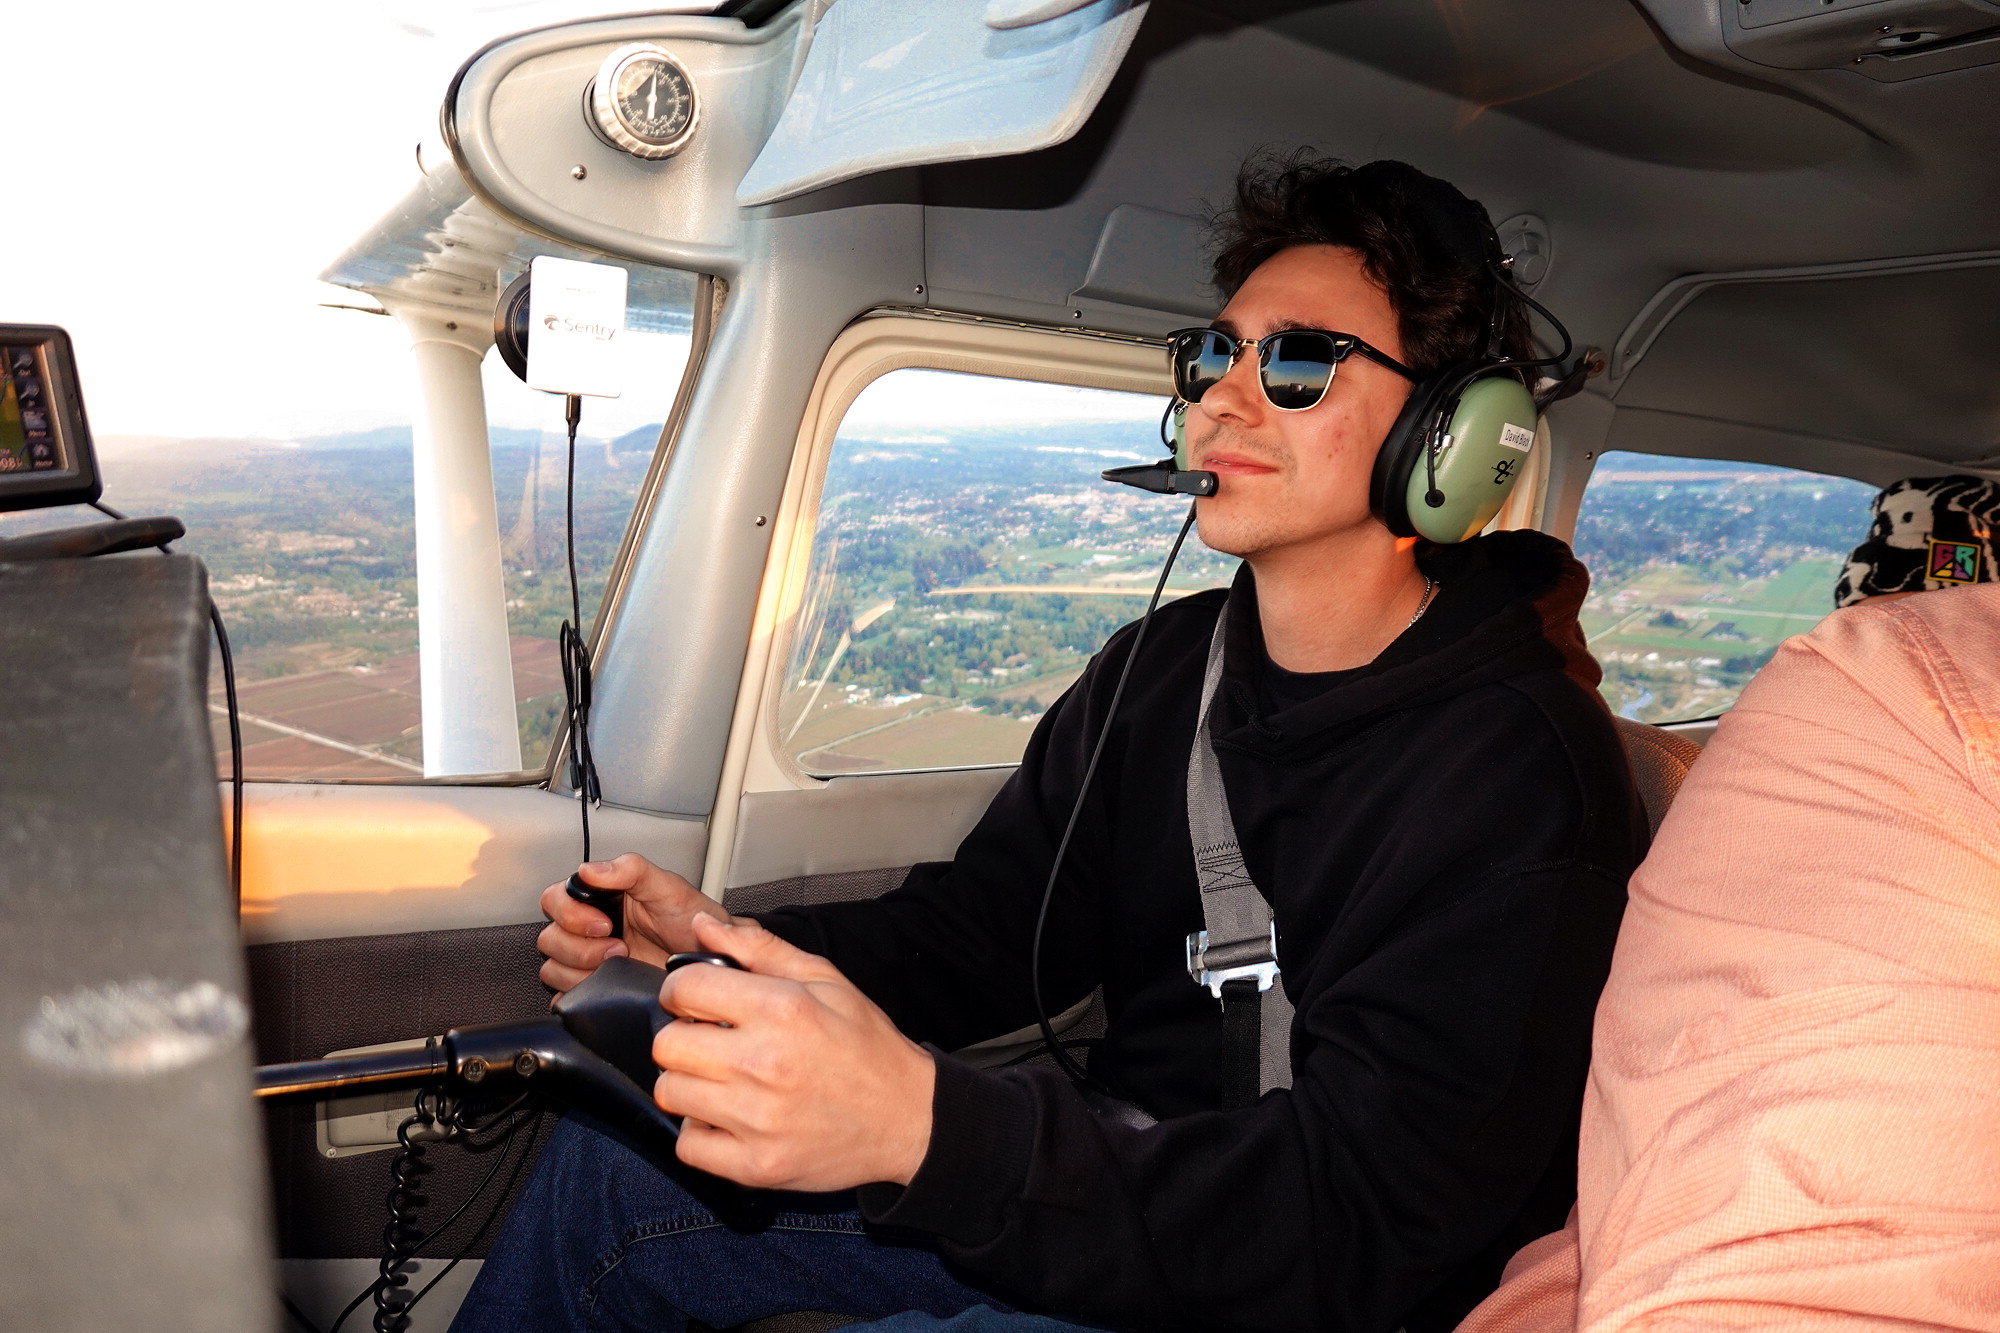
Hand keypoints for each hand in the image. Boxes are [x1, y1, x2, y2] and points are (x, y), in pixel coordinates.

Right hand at [537, 852, 741, 992]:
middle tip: (618, 947)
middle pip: (549, 938)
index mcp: (598, 898)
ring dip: (581, 970)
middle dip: (581, 947)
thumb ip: (631, 870)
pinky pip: (565, 996)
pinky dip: (579, 995)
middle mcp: (588, 928)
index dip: (570, 914)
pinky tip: (607, 988)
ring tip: (619, 965)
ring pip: (552, 968)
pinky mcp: (594, 988)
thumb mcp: (668, 886)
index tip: (604, 923)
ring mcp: (589, 960)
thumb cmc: (691, 919)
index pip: (554, 899)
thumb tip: (589, 869)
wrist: (709, 956)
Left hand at [652, 914, 935, 1191]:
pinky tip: (730, 1118)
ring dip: (689, 1085)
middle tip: (710, 1043)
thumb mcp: (826, 981)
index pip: (685, 989)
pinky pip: (688, 1146)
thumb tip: (702, 927)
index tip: (696, 1002)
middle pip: (666, 1045)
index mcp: (782, 1009)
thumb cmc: (867, 1048)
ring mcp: (758, 1120)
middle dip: (683, 1038)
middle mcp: (764, 1064)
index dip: (683, 991)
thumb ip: (760, 949)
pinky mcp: (756, 1166)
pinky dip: (701, 1133)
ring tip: (722, 1081)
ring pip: (670, 1094)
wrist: (910, 1118)